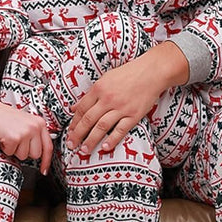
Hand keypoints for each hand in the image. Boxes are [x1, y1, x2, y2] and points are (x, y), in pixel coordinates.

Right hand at [0, 100, 53, 174]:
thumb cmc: (4, 117)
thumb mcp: (26, 123)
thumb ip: (35, 135)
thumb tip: (38, 154)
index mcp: (40, 123)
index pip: (48, 146)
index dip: (46, 161)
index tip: (44, 170)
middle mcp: (35, 127)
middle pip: (35, 155)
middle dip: (24, 151)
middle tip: (16, 141)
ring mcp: (25, 132)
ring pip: (23, 156)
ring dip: (14, 150)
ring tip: (9, 136)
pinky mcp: (14, 138)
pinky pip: (11, 153)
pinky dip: (5, 148)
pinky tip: (3, 137)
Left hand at [67, 42, 189, 153]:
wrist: (152, 71)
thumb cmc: (129, 74)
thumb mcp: (105, 79)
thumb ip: (90, 94)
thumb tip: (74, 107)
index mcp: (99, 88)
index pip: (82, 109)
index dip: (74, 123)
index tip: (69, 132)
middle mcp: (108, 99)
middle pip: (88, 120)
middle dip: (77, 134)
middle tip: (71, 145)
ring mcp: (121, 107)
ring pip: (101, 127)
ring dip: (91, 140)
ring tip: (84, 149)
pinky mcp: (134, 114)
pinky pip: (121, 130)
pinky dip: (112, 140)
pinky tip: (105, 148)